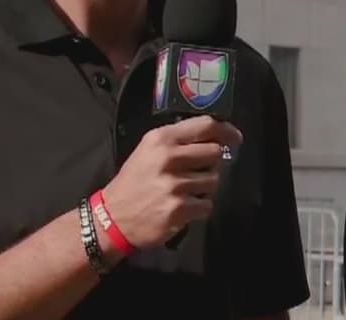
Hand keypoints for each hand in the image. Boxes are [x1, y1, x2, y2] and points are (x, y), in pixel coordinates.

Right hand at [97, 116, 242, 251]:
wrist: (110, 219)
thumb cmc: (134, 182)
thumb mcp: (149, 151)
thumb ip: (179, 141)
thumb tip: (216, 136)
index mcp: (161, 139)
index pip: (206, 126)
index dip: (226, 131)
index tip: (235, 137)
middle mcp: (169, 158)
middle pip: (215, 153)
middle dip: (212, 163)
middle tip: (198, 172)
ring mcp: (174, 185)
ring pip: (213, 180)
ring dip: (204, 188)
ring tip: (184, 192)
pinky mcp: (179, 208)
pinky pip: (207, 205)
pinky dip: (199, 208)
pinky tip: (182, 207)